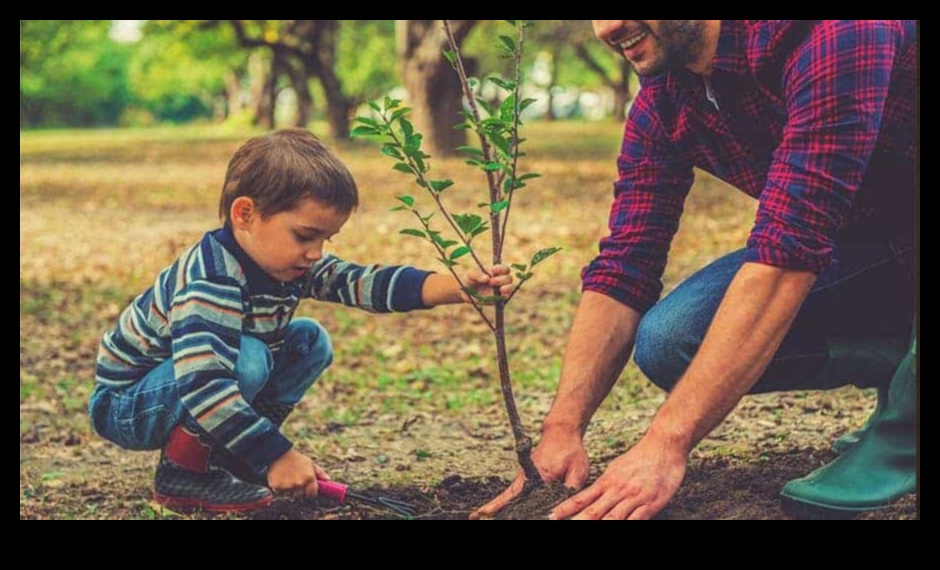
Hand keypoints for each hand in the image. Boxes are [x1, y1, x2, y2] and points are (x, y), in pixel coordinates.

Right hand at [266, 449, 330, 498]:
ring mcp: (288, 486)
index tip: (307, 489)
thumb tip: (328, 480)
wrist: (279, 453)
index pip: (312, 494)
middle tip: (295, 480)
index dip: (310, 492)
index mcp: (309, 478)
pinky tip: (280, 478)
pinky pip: (280, 492)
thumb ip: (320, 473)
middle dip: (298, 490)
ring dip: (289, 489)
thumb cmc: (296, 459)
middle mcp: (299, 483)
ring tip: (287, 478)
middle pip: (300, 495)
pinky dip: (280, 488)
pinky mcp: (277, 487)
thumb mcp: (310, 463)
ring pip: (290, 494)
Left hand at [459, 265, 513, 303]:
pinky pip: (505, 297)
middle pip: (509, 278)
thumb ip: (477, 274)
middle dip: (502, 279)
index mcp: (495, 272)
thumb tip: (487, 278)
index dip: (502, 269)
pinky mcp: (498, 299)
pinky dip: (504, 296)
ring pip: (510, 287)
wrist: (464, 292)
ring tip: (500, 289)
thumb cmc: (468, 279)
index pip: (505, 269)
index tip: (493, 270)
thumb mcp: (470, 274)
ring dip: (507, 288)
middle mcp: (500, 280)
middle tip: (491, 282)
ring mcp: (499, 290)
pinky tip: (499, 295)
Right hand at [470, 425, 588, 518]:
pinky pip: (512, 493)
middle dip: (492, 507)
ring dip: (495, 506)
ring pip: (508, 496)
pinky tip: (495, 511)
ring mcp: (524, 478)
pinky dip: (503, 502)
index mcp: (539, 476)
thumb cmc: (570, 451)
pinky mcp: (525, 479)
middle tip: (475, 517)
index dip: (508, 507)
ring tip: (478, 516)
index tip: (491, 513)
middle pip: (507, 497)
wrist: (561, 432)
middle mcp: (527, 477)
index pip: (522, 496)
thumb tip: (564, 508)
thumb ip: (570, 490)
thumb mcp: (578, 471)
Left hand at [549, 434, 686, 519]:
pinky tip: (619, 531)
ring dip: (597, 527)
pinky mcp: (650, 504)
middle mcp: (617, 490)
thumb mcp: (617, 468)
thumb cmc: (641, 457)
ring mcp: (633, 498)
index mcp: (607, 481)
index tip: (551, 516)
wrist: (664, 445)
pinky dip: (626, 526)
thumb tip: (593, 495)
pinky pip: (635, 520)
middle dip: (577, 522)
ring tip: (583, 533)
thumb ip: (606, 484)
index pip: (581, 499)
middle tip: (561, 526)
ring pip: (611, 519)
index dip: (565, 509)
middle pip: (592, 512)